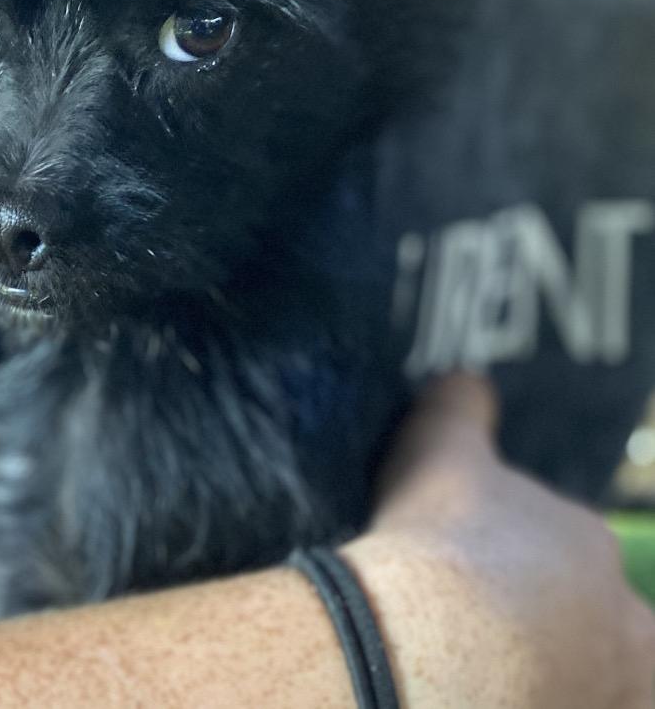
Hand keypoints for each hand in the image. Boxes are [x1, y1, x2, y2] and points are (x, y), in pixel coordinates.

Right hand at [344, 373, 654, 707]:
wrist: (431, 637)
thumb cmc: (440, 534)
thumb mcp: (439, 447)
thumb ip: (459, 409)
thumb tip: (466, 378)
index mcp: (587, 543)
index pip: (574, 553)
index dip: (526, 563)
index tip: (481, 571)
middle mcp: (622, 625)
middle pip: (600, 629)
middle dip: (558, 629)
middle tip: (490, 632)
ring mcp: (607, 694)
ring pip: (591, 681)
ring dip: (555, 674)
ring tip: (493, 670)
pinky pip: (561, 706)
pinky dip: (531, 700)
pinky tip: (490, 692)